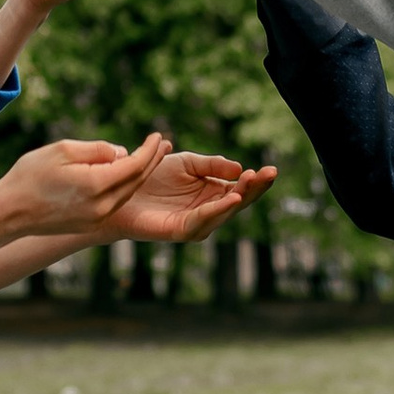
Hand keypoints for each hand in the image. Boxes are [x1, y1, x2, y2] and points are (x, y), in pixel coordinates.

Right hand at [0, 133, 174, 241]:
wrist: (9, 212)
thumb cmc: (30, 175)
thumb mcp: (63, 150)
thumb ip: (97, 149)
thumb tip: (122, 153)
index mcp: (96, 185)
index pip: (135, 166)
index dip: (149, 150)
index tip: (157, 135)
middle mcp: (102, 206)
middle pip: (137, 181)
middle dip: (152, 161)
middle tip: (164, 143)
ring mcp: (97, 218)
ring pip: (128, 193)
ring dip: (142, 174)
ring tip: (152, 157)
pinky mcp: (91, 224)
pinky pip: (116, 201)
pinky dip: (126, 186)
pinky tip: (128, 174)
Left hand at [104, 151, 277, 241]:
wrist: (122, 189)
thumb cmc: (153, 177)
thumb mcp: (188, 163)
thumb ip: (213, 165)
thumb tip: (240, 169)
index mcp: (213, 195)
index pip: (242, 190)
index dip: (257, 181)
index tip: (271, 169)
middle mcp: (209, 211)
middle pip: (239, 202)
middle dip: (255, 189)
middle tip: (270, 173)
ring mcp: (196, 224)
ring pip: (225, 213)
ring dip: (240, 197)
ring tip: (251, 181)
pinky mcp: (180, 231)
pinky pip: (202, 221)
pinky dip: (218, 210)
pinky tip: (231, 198)